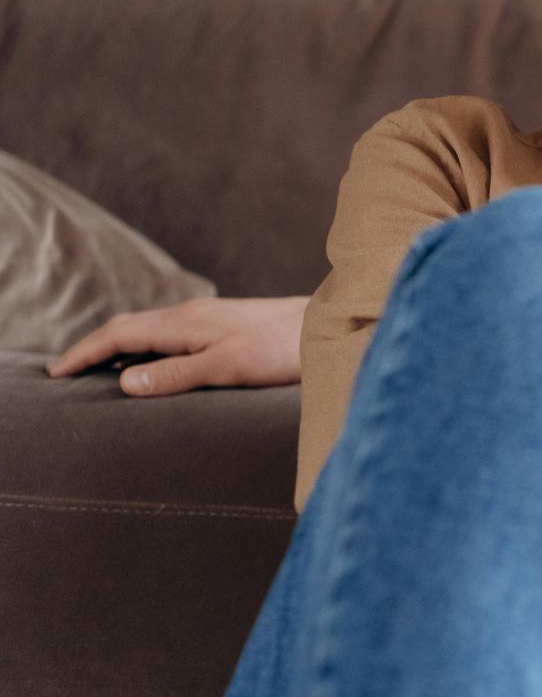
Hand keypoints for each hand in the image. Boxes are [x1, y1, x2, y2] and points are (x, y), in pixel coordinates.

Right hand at [46, 296, 308, 396]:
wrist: (330, 326)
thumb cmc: (283, 349)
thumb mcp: (227, 367)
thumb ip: (176, 375)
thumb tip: (124, 382)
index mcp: (184, 323)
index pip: (118, 334)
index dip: (84, 352)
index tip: (56, 372)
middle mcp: (191, 314)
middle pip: (128, 327)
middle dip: (93, 347)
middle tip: (65, 371)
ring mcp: (208, 318)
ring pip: (149, 329)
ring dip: (118, 347)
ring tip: (97, 371)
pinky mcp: (225, 326)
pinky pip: (170, 334)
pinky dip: (147, 347)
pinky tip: (153, 364)